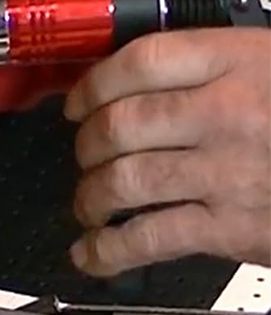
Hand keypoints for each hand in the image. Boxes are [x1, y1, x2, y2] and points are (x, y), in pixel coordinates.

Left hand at [64, 28, 270, 275]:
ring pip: (125, 181)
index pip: (140, 62)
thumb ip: (212, 67)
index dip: (93, 85)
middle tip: (85, 156)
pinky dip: (108, 250)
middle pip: (120, 125)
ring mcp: (227, 171)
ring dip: (91, 197)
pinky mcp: (232, 228)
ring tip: (88, 205)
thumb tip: (132, 82)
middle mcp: (226, 111)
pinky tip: (90, 253)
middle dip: (87, 146)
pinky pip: (150, 237)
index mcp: (238, 61)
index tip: (76, 105)